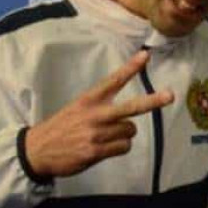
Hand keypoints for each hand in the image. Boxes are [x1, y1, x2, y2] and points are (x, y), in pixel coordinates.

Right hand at [25, 51, 174, 177]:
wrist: (36, 150)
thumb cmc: (62, 128)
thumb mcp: (77, 109)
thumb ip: (100, 107)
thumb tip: (128, 116)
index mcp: (89, 100)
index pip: (113, 81)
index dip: (130, 68)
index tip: (145, 55)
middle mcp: (94, 115)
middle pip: (131, 107)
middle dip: (153, 101)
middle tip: (170, 95)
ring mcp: (96, 134)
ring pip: (130, 131)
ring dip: (124, 134)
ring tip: (106, 136)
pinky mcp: (95, 151)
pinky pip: (123, 147)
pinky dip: (119, 147)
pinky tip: (103, 148)